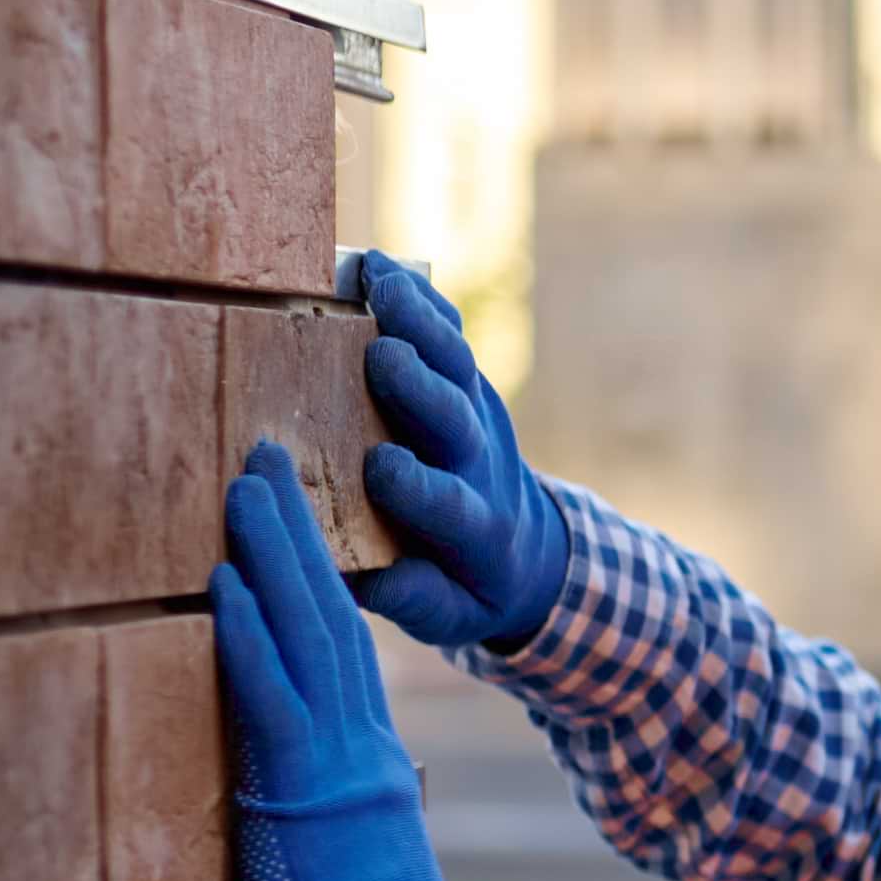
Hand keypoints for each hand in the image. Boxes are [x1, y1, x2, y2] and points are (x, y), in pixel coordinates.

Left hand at [214, 442, 466, 880]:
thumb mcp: (349, 874)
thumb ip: (328, 823)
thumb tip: (303, 805)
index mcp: (371, 768)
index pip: (344, 653)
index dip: (317, 581)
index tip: (290, 521)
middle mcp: (362, 750)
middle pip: (331, 618)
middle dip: (298, 534)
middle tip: (266, 456)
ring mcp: (338, 764)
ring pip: (308, 635)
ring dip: (273, 553)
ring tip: (246, 482)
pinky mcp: (304, 790)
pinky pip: (272, 693)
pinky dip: (248, 630)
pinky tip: (226, 577)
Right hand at [343, 250, 567, 653]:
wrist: (524, 549)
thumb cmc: (464, 586)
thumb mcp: (445, 613)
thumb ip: (409, 598)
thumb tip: (356, 577)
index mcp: (475, 530)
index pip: (448, 504)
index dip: (417, 486)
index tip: (378, 468)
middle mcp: (481, 463)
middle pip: (455, 418)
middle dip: (420, 387)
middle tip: (383, 356)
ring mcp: (479, 415)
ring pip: (456, 364)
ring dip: (419, 323)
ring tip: (381, 285)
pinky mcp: (470, 383)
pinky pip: (451, 334)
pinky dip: (419, 299)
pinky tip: (379, 267)